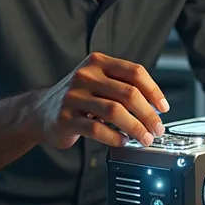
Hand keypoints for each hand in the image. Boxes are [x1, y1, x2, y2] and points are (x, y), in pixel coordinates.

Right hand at [37, 52, 169, 149]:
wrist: (41, 110)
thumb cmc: (78, 97)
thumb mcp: (98, 82)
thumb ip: (123, 88)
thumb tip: (155, 108)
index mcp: (98, 62)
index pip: (134, 72)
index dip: (153, 91)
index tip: (163, 108)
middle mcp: (85, 75)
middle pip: (128, 93)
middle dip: (148, 114)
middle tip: (157, 129)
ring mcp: (73, 96)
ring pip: (114, 112)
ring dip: (135, 128)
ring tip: (144, 138)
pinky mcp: (65, 118)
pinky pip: (97, 129)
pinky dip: (115, 137)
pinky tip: (122, 142)